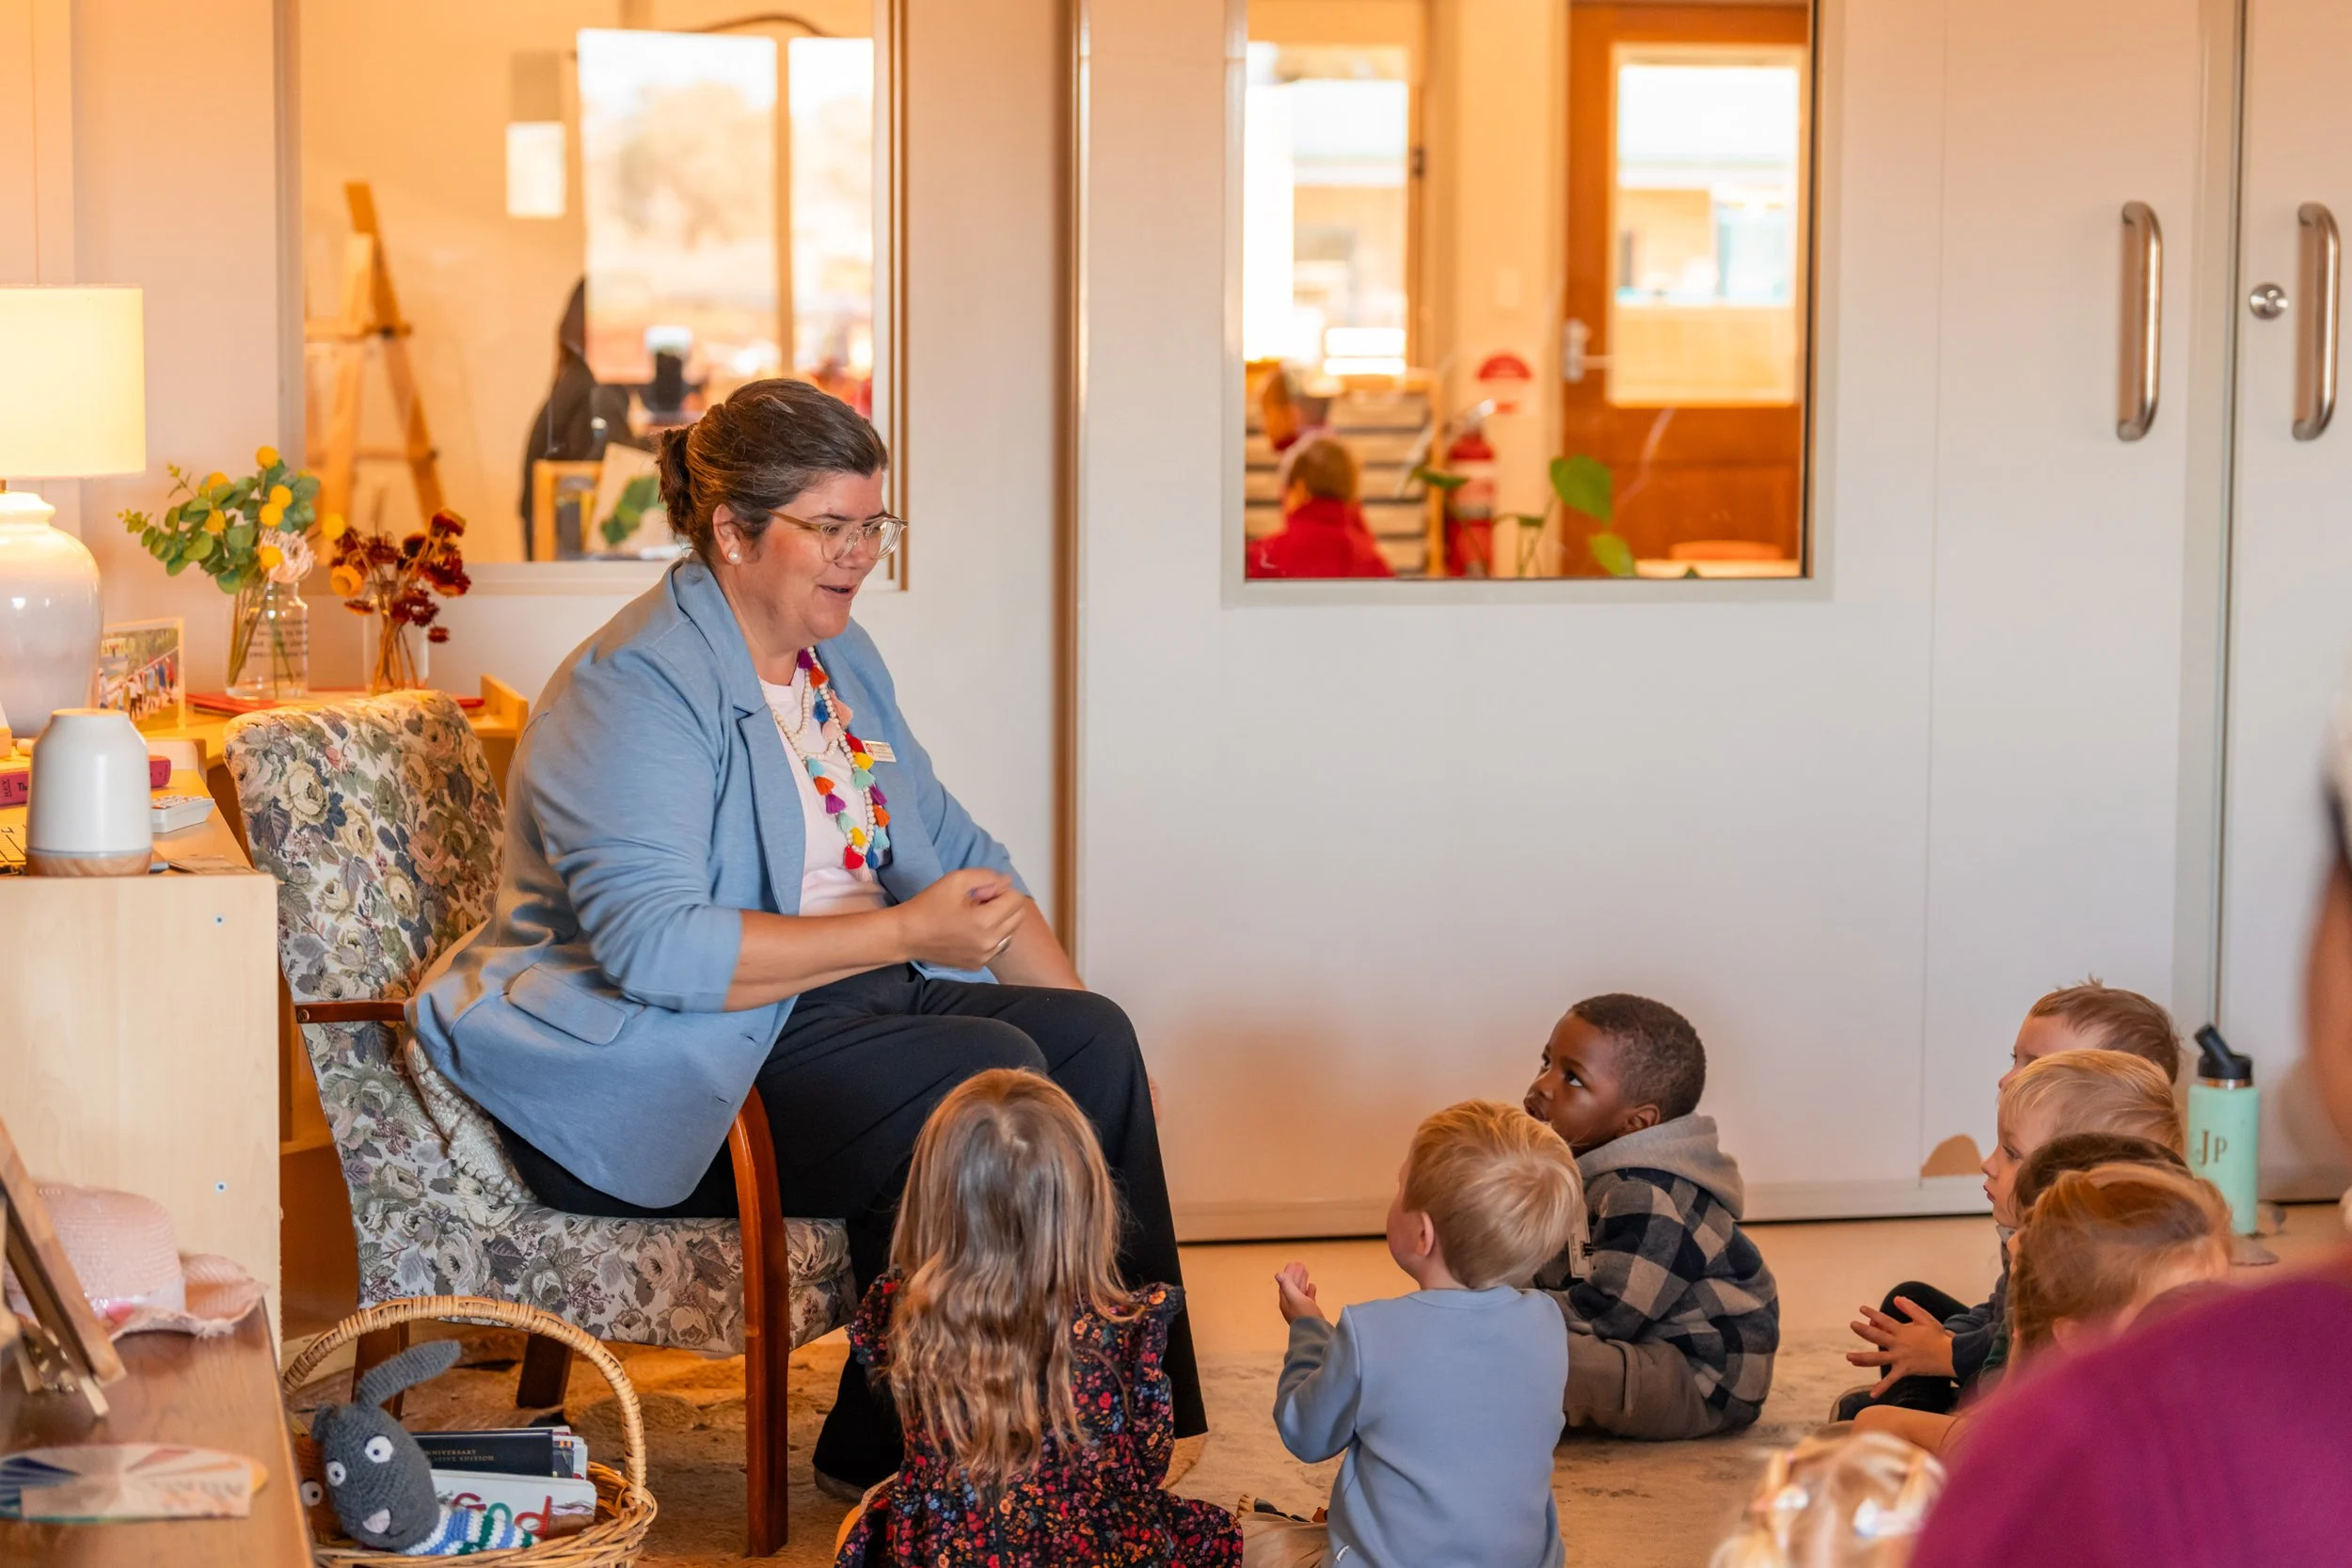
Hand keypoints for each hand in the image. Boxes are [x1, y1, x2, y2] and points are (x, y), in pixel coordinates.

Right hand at [894, 870, 1026, 970]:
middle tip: (979, 902)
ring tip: (975, 917)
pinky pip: (997, 947)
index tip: (981, 891)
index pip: (1016, 900)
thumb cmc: (928, 905)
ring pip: (1010, 933)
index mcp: (986, 922)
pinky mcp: (977, 965)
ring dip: (999, 921)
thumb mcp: (956, 880)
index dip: (1001, 890)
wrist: (906, 936)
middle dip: (1004, 905)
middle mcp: (990, 943)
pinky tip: (970, 931)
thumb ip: (987, 877)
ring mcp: (985, 958)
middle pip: (1018, 917)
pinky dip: (991, 936)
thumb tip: (1007, 882)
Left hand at [1275, 1263, 1323, 1323]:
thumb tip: (1278, 1274)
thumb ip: (1287, 1286)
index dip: (1289, 1273)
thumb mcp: (1295, 1298)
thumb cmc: (1304, 1315)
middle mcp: (1291, 1304)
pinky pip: (1307, 1298)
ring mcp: (1300, 1309)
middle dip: (1296, 1275)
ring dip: (1302, 1280)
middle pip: (1292, 1286)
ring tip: (1306, 1271)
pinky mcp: (1309, 1313)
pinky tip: (1312, 1285)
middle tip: (1301, 1264)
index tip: (1294, 1263)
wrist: (1315, 1334)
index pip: (1285, 1283)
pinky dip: (1309, 1291)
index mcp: (1286, 1300)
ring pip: (1299, 1291)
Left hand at [1845, 1297, 1956, 1392]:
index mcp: (1903, 1331)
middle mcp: (1898, 1344)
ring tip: (1848, 1357)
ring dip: (1861, 1358)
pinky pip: (1891, 1380)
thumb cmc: (1939, 1337)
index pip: (1884, 1320)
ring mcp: (1900, 1358)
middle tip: (1852, 1325)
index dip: (1872, 1314)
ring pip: (1877, 1359)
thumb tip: (1897, 1298)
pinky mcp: (1905, 1370)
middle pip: (1876, 1337)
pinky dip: (1882, 1388)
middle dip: (1863, 1330)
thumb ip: (1911, 1308)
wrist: (1951, 1356)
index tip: (1861, 1309)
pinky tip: (1872, 1394)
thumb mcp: (1926, 1319)